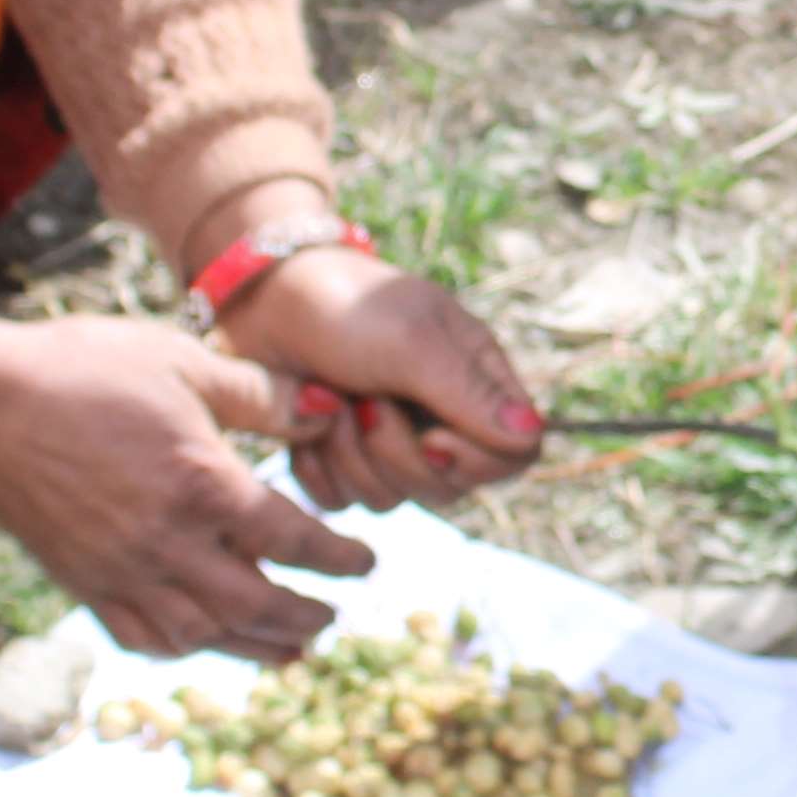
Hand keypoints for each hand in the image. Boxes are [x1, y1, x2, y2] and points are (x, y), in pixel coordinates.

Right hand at [0, 317, 368, 662]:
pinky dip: (182, 647)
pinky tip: (204, 641)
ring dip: (254, 647)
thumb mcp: (184, 362)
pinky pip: (141, 637)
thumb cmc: (85, 368)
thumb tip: (330, 411)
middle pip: (255, 604)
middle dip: (303, 617)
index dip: (338, 558)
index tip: (367, 564)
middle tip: (332, 617)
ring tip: (290, 650)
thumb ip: (262, 394)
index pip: (292, 539)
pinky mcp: (82, 582)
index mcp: (201, 483)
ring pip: (202, 633)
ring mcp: (120, 570)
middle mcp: (165, 541)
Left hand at [218, 245, 547, 510]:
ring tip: (328, 397)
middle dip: (396, 453)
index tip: (431, 437)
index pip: (514, 456)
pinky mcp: (340, 461)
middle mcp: (440, 419)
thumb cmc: (346, 306)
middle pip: (448, 488)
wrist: (264, 296)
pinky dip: (315, 465)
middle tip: (363, 400)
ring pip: (390, 498)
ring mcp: (389, 445)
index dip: (476, 462)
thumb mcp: (411, 342)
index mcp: (475, 383)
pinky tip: (307, 420)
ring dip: (347, 452)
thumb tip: (531, 436)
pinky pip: (339, 500)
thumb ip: (469, 393)